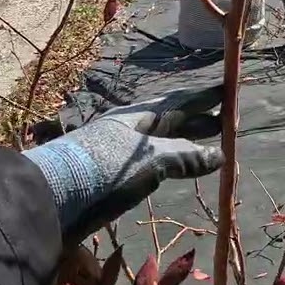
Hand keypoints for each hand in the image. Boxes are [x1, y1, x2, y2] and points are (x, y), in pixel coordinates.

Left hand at [23, 85, 223, 243]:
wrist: (55, 197)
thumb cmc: (104, 167)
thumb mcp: (151, 159)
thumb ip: (185, 156)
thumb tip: (220, 155)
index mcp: (140, 116)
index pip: (181, 100)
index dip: (206, 95)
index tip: (228, 88)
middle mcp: (134, 129)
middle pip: (174, 119)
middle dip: (200, 119)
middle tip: (227, 120)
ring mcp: (126, 152)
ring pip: (166, 142)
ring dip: (190, 142)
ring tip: (214, 145)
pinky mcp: (119, 176)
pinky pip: (158, 162)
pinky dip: (176, 163)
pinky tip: (183, 170)